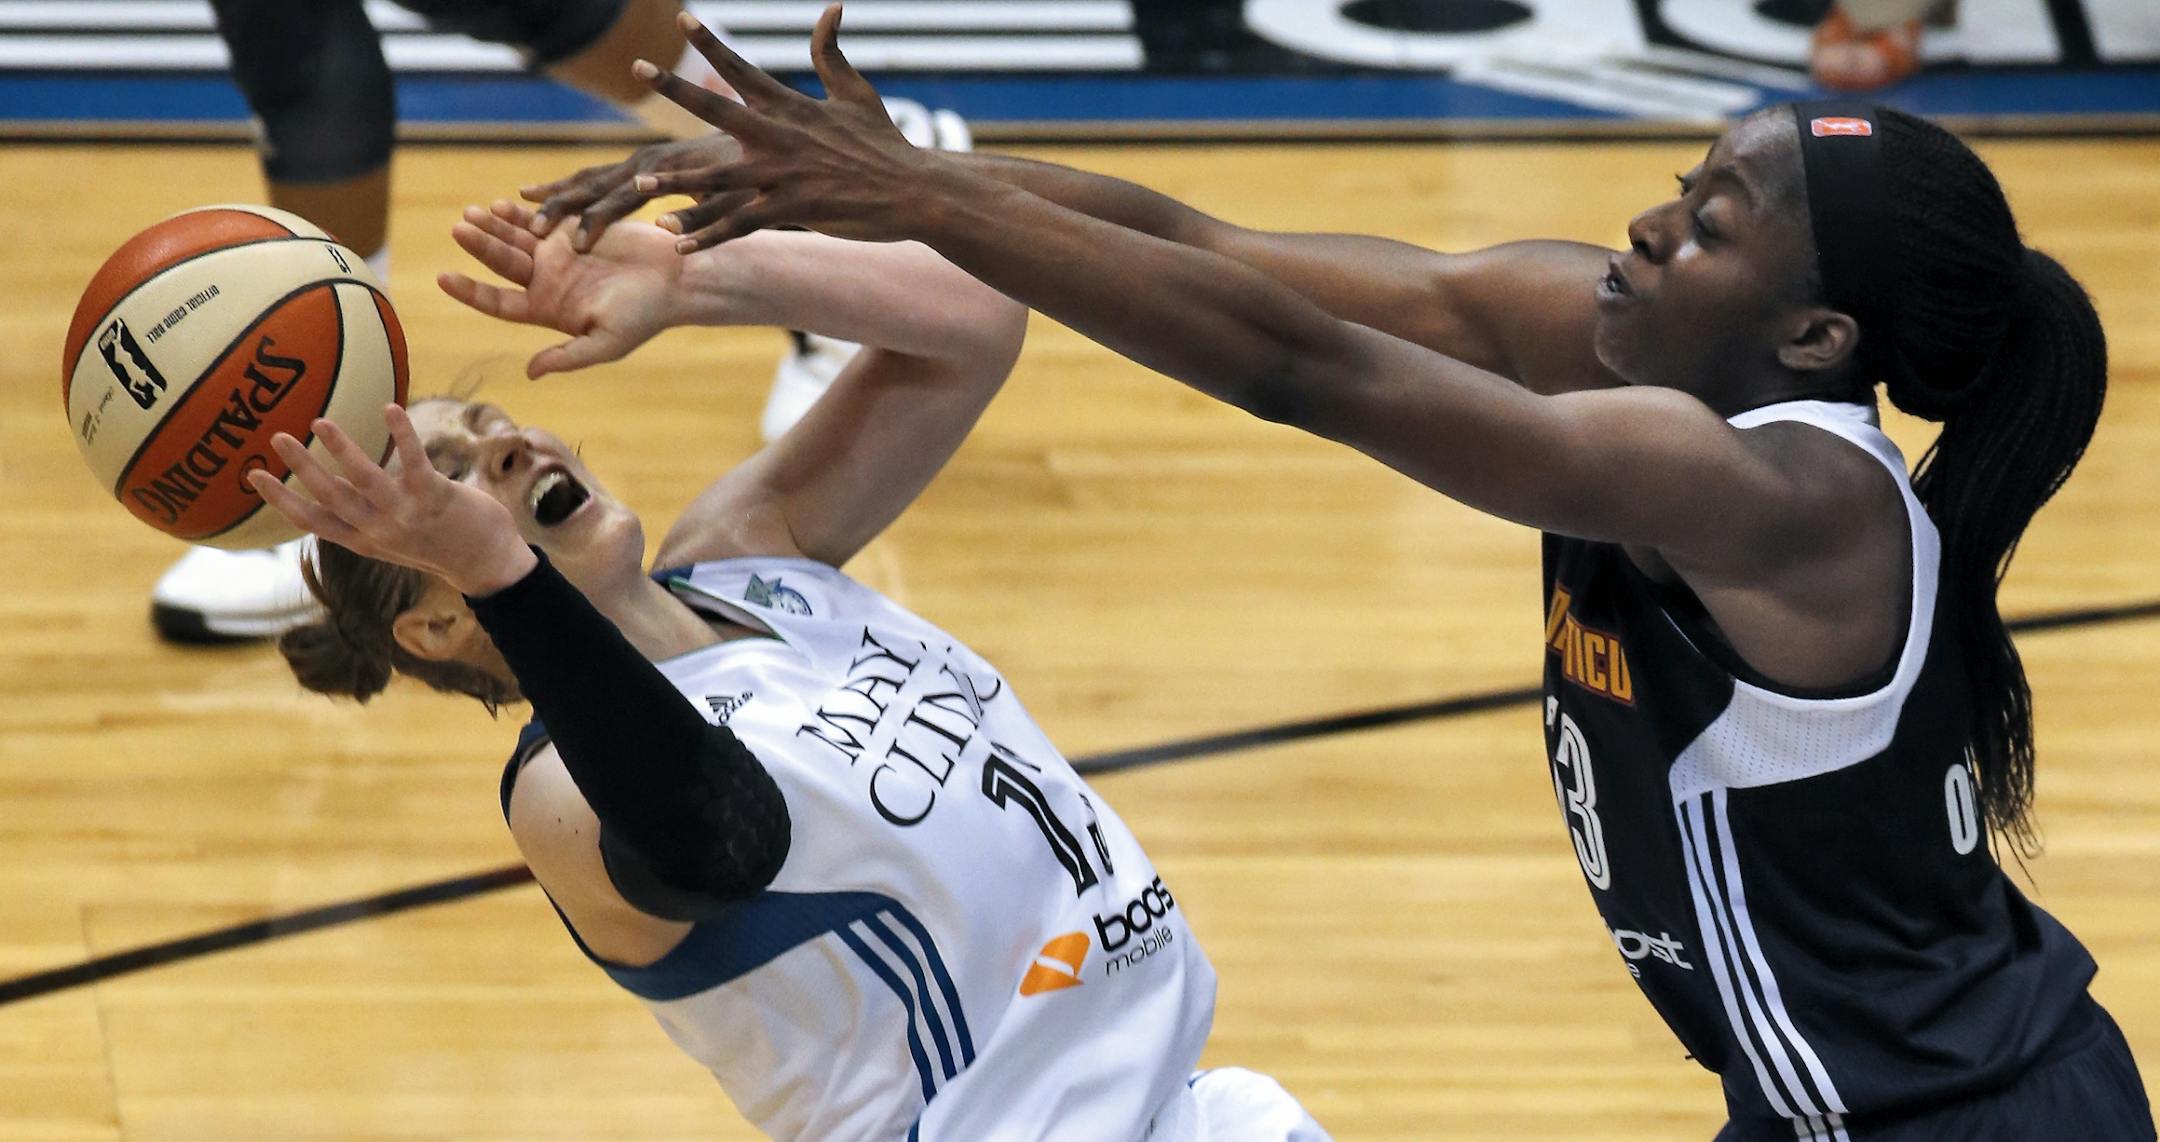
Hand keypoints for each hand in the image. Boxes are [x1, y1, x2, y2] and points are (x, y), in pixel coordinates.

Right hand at [247, 405, 536, 596]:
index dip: (281, 499)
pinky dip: (402, 434)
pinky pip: (415, 462)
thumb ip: (363, 512)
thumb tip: (334, 482)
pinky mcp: (438, 498)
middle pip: (332, 498)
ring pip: (366, 481)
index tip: (251, 474)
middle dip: (302, 467)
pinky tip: (390, 408)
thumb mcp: (390, 537)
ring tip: (320, 422)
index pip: (312, 521)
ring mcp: (408, 515)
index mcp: (363, 539)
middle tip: (277, 436)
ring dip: (342, 450)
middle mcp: (380, 531)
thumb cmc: (436, 542)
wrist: (488, 564)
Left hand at [438, 200, 684, 378]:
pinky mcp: (575, 230)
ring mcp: (559, 254)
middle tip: (459, 229)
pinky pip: (541, 218)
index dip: (471, 290)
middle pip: (502, 263)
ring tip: (471, 213)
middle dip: (480, 246)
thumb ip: (568, 356)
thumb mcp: (606, 343)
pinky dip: (521, 212)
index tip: (444, 277)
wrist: (677, 280)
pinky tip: (504, 204)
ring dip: (493, 226)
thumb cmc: (646, 316)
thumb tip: (530, 373)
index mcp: (548, 310)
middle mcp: (548, 282)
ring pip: (516, 238)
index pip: (498, 302)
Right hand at [520, 135, 743, 251]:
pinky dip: (566, 184)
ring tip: (518, 202)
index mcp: (666, 172)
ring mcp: (640, 158)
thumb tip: (663, 229)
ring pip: (588, 176)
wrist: (763, 147)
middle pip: (594, 184)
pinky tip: (537, 193)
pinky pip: (595, 175)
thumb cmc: (753, 184)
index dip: (597, 222)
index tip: (574, 245)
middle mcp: (646, 160)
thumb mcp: (735, 206)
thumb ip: (701, 217)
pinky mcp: (640, 162)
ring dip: (555, 192)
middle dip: (561, 206)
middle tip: (530, 229)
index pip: (622, 200)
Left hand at [625, 6, 945, 250]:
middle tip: (640, 67)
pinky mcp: (792, 208)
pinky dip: (709, 234)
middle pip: (718, 107)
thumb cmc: (885, 143)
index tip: (683, 19)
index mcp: (792, 106)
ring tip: (640, 186)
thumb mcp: (857, 93)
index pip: (742, 69)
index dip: (711, 43)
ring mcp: (784, 174)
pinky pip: (740, 224)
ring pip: (719, 177)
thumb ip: (832, 53)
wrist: (914, 190)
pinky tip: (679, 244)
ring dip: (678, 181)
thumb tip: (832, 6)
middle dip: (676, 88)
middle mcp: (781, 135)